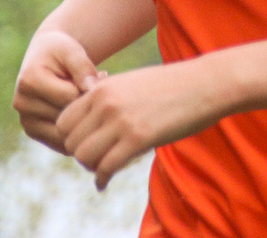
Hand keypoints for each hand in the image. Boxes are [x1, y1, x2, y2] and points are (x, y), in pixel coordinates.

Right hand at [13, 30, 101, 153]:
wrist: (44, 58)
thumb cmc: (61, 52)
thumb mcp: (72, 51)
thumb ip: (83, 68)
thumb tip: (92, 89)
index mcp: (29, 81)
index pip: (69, 97)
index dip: (90, 89)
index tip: (103, 75)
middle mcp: (22, 103)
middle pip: (67, 117)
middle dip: (88, 106)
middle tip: (104, 89)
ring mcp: (25, 121)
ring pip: (66, 134)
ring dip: (84, 121)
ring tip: (94, 100)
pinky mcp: (33, 132)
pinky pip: (62, 143)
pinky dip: (77, 131)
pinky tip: (85, 112)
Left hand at [57, 57, 232, 190]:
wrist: (202, 84)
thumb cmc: (169, 86)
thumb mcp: (129, 83)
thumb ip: (107, 99)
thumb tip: (91, 120)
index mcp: (101, 88)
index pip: (64, 120)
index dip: (71, 136)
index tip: (85, 144)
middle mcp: (105, 103)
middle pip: (70, 141)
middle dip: (80, 154)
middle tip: (94, 160)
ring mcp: (121, 121)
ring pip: (84, 156)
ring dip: (90, 167)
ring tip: (101, 169)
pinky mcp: (138, 139)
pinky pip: (106, 167)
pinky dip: (102, 179)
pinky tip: (104, 183)